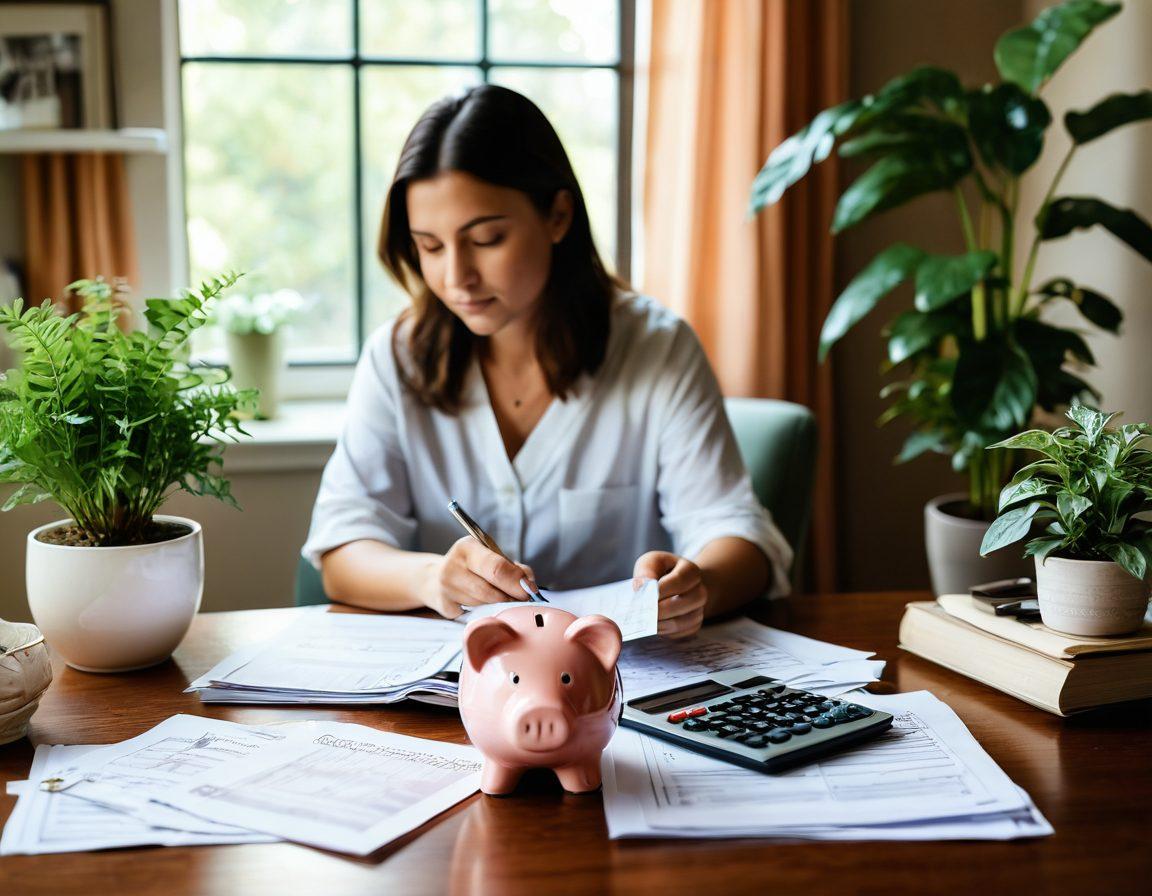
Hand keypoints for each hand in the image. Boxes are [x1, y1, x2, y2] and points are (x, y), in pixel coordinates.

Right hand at [420, 537, 536, 618]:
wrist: (434, 579)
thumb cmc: (471, 567)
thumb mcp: (489, 557)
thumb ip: (511, 567)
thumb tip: (529, 583)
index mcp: (467, 547)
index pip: (497, 567)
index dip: (517, 581)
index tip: (531, 590)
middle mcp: (452, 566)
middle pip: (491, 590)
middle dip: (511, 597)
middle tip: (523, 599)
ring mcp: (445, 588)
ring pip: (485, 604)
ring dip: (498, 603)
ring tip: (498, 596)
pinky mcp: (445, 607)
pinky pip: (475, 614)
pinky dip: (485, 611)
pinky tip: (482, 604)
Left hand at [632, 551, 706, 638]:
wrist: (673, 584)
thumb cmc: (659, 571)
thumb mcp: (651, 562)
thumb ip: (646, 570)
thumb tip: (641, 586)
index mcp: (691, 570)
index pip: (679, 581)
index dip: (661, 591)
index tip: (644, 597)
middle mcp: (700, 590)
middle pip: (684, 603)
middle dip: (660, 610)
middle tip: (642, 613)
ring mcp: (699, 609)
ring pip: (683, 621)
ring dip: (662, 624)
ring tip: (646, 621)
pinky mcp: (694, 624)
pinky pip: (682, 633)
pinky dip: (666, 632)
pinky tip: (654, 626)